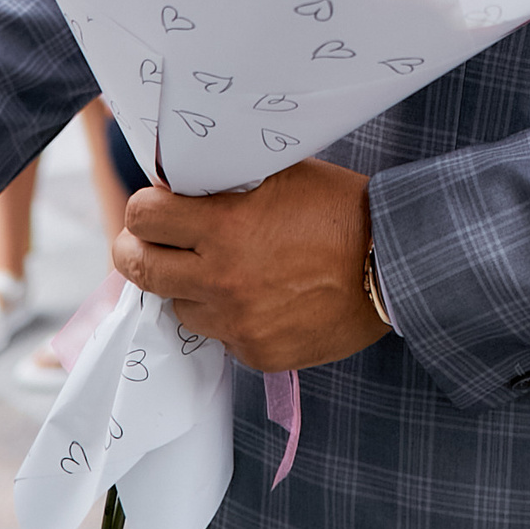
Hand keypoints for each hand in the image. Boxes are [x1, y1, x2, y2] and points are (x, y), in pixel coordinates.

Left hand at [110, 159, 387, 371]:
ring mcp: (238, 322)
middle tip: (147, 243)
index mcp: (224, 227)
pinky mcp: (258, 352)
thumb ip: (225, 183)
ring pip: (179, 307)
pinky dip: (230, 317)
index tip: (155, 207)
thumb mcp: (278, 176)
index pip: (142, 217)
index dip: (145, 208)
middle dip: (137, 251)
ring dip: (188, 288)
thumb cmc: (339, 210)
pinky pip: (221, 335)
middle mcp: (222, 278)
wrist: (392, 265)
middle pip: (140, 270)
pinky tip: (259, 297)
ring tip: (219, 270)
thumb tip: (180, 184)